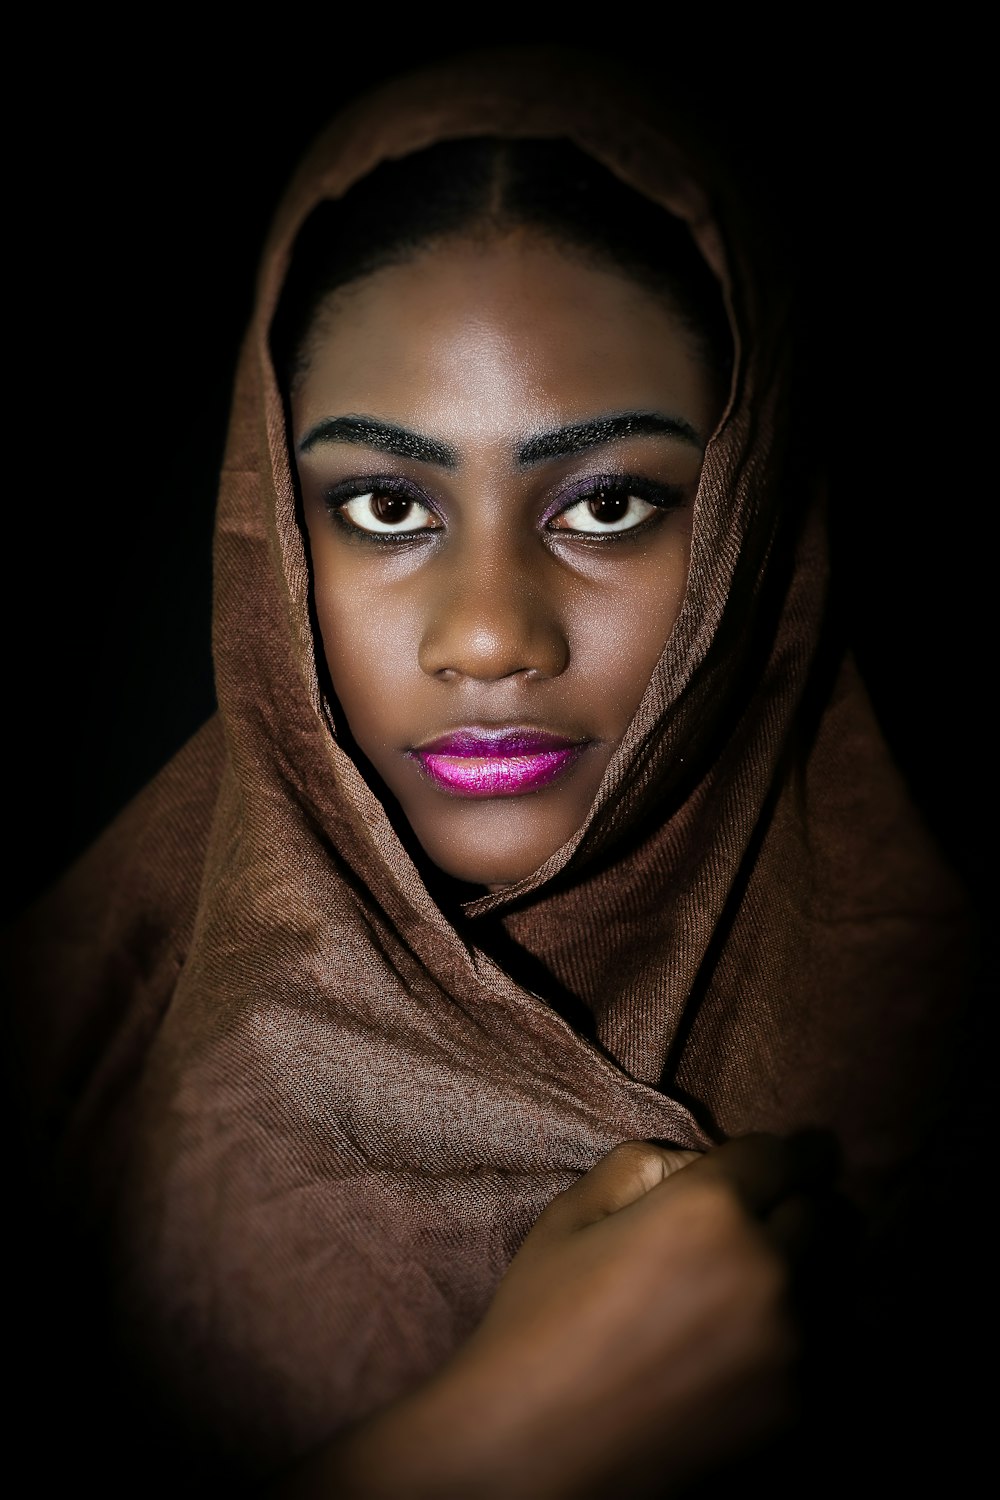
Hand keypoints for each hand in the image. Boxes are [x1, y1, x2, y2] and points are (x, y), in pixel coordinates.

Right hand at [280, 1133, 831, 1498]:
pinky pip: (833, 1353)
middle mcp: (768, 1267)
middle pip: (828, 1216)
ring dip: (808, 1279)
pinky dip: (808, 1343)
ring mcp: (794, 1345)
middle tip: (769, 1227)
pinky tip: (759, 1353)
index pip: (785, 1156)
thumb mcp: (570, 1218)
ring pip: (837, 1286)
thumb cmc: (538, 1325)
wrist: (534, 1455)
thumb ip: (640, 1166)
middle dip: (801, 1212)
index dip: (788, 1155)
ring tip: (761, 1296)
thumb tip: (696, 1162)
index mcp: (709, 1208)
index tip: (793, 1160)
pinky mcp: (802, 1411)